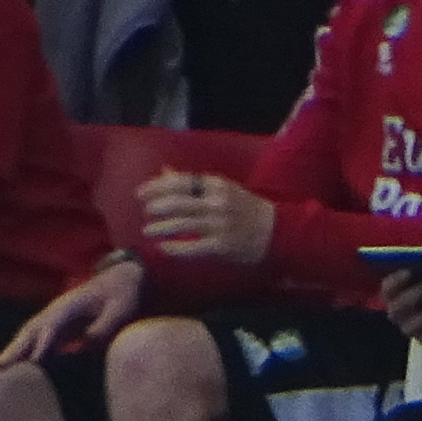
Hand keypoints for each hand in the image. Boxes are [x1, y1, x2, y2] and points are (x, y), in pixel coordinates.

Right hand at [0, 259, 142, 365]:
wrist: (118, 280)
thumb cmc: (120, 296)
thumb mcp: (120, 309)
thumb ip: (105, 325)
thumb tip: (87, 342)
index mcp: (70, 306)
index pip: (51, 326)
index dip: (42, 343)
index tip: (34, 361)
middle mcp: (56, 311)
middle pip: (31, 331)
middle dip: (15, 349)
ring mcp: (55, 318)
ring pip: (29, 336)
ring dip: (14, 351)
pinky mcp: (58, 327)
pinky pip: (37, 340)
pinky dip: (25, 352)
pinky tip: (17, 367)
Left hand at [136, 166, 274, 265]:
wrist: (280, 233)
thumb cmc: (248, 209)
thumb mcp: (222, 189)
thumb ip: (193, 183)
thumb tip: (165, 172)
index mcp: (217, 185)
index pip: (180, 182)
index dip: (157, 187)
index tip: (141, 193)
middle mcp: (217, 203)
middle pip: (178, 202)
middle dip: (156, 207)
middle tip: (145, 211)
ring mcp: (220, 225)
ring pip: (182, 224)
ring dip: (161, 227)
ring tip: (147, 230)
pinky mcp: (223, 246)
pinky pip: (193, 247)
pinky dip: (176, 248)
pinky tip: (163, 248)